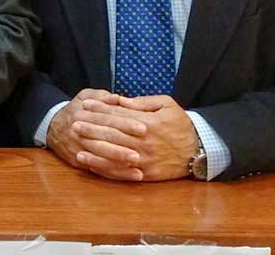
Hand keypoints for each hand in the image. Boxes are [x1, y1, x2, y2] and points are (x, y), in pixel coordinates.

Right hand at [45, 89, 145, 180]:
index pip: (107, 119)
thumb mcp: (85, 97)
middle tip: (141, 152)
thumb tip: (117, 98)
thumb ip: (102, 97)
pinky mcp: (78, 161)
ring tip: (138, 166)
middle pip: (103, 140)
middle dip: (122, 147)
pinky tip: (131, 175)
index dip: (125, 124)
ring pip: (101, 157)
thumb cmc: (75, 110)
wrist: (51, 127)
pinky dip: (115, 173)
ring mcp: (78, 148)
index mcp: (83, 114)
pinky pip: (99, 169)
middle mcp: (79, 132)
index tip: (143, 128)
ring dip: (119, 163)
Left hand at [78, 94, 198, 180]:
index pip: (118, 114)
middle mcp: (144, 141)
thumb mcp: (166, 104)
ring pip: (113, 154)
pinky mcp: (146, 174)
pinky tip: (91, 164)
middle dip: (91, 127)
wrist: (200, 150)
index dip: (99, 109)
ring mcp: (144, 159)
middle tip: (73, 122)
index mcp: (148, 122)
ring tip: (76, 144)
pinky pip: (121, 172)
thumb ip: (142, 102)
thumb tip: (120, 101)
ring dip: (93, 149)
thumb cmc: (181, 124)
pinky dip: (104, 168)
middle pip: (112, 133)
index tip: (84, 104)